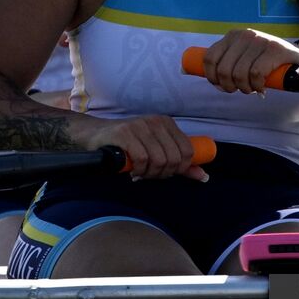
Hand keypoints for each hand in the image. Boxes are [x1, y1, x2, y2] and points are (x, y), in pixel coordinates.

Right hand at [82, 114, 208, 181]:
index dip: (180, 168)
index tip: (166, 173)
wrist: (95, 136)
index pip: (187, 151)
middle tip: (150, 174)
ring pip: (159, 160)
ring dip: (149, 173)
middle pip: (174, 158)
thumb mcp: (157, 151)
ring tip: (140, 172)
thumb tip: (204, 177)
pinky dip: (138, 170)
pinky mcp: (124, 133)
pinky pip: (142, 159)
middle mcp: (155, 121)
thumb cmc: (128, 146)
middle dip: (163, 173)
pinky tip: (132, 170)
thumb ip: (181, 164)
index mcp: (167, 123)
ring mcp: (140, 125)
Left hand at [195, 29, 298, 94]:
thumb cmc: (265, 62)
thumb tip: (198, 74)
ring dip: (244, 88)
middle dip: (229, 86)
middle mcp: (244, 35)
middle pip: (223, 70)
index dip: (211, 76)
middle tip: (239, 90)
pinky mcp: (274, 50)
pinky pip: (256, 74)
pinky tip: (261, 87)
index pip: (209, 57)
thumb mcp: (243, 56)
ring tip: (251, 89)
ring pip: (239, 74)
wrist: (297, 60)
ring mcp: (260, 41)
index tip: (219, 85)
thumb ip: (226, 61)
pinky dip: (256, 85)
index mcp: (233, 36)